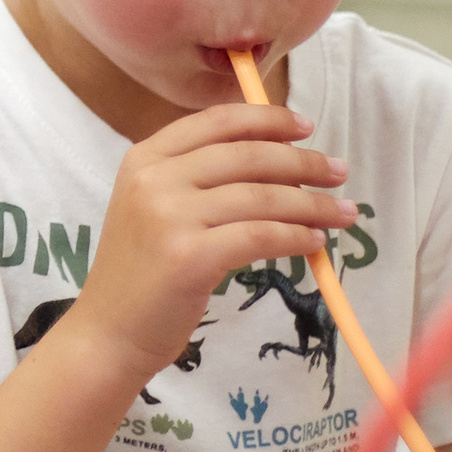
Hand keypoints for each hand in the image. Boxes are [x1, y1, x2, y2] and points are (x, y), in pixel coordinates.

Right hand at [76, 104, 355, 387]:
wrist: (108, 331)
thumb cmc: (141, 272)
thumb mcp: (153, 208)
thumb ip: (197, 178)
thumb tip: (277, 160)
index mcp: (144, 158)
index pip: (216, 122)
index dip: (267, 120)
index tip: (305, 127)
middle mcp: (154, 179)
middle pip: (247, 155)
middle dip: (302, 162)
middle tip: (338, 171)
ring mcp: (169, 217)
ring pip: (262, 196)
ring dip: (312, 203)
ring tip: (342, 211)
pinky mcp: (190, 257)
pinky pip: (261, 236)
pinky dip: (297, 237)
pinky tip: (315, 242)